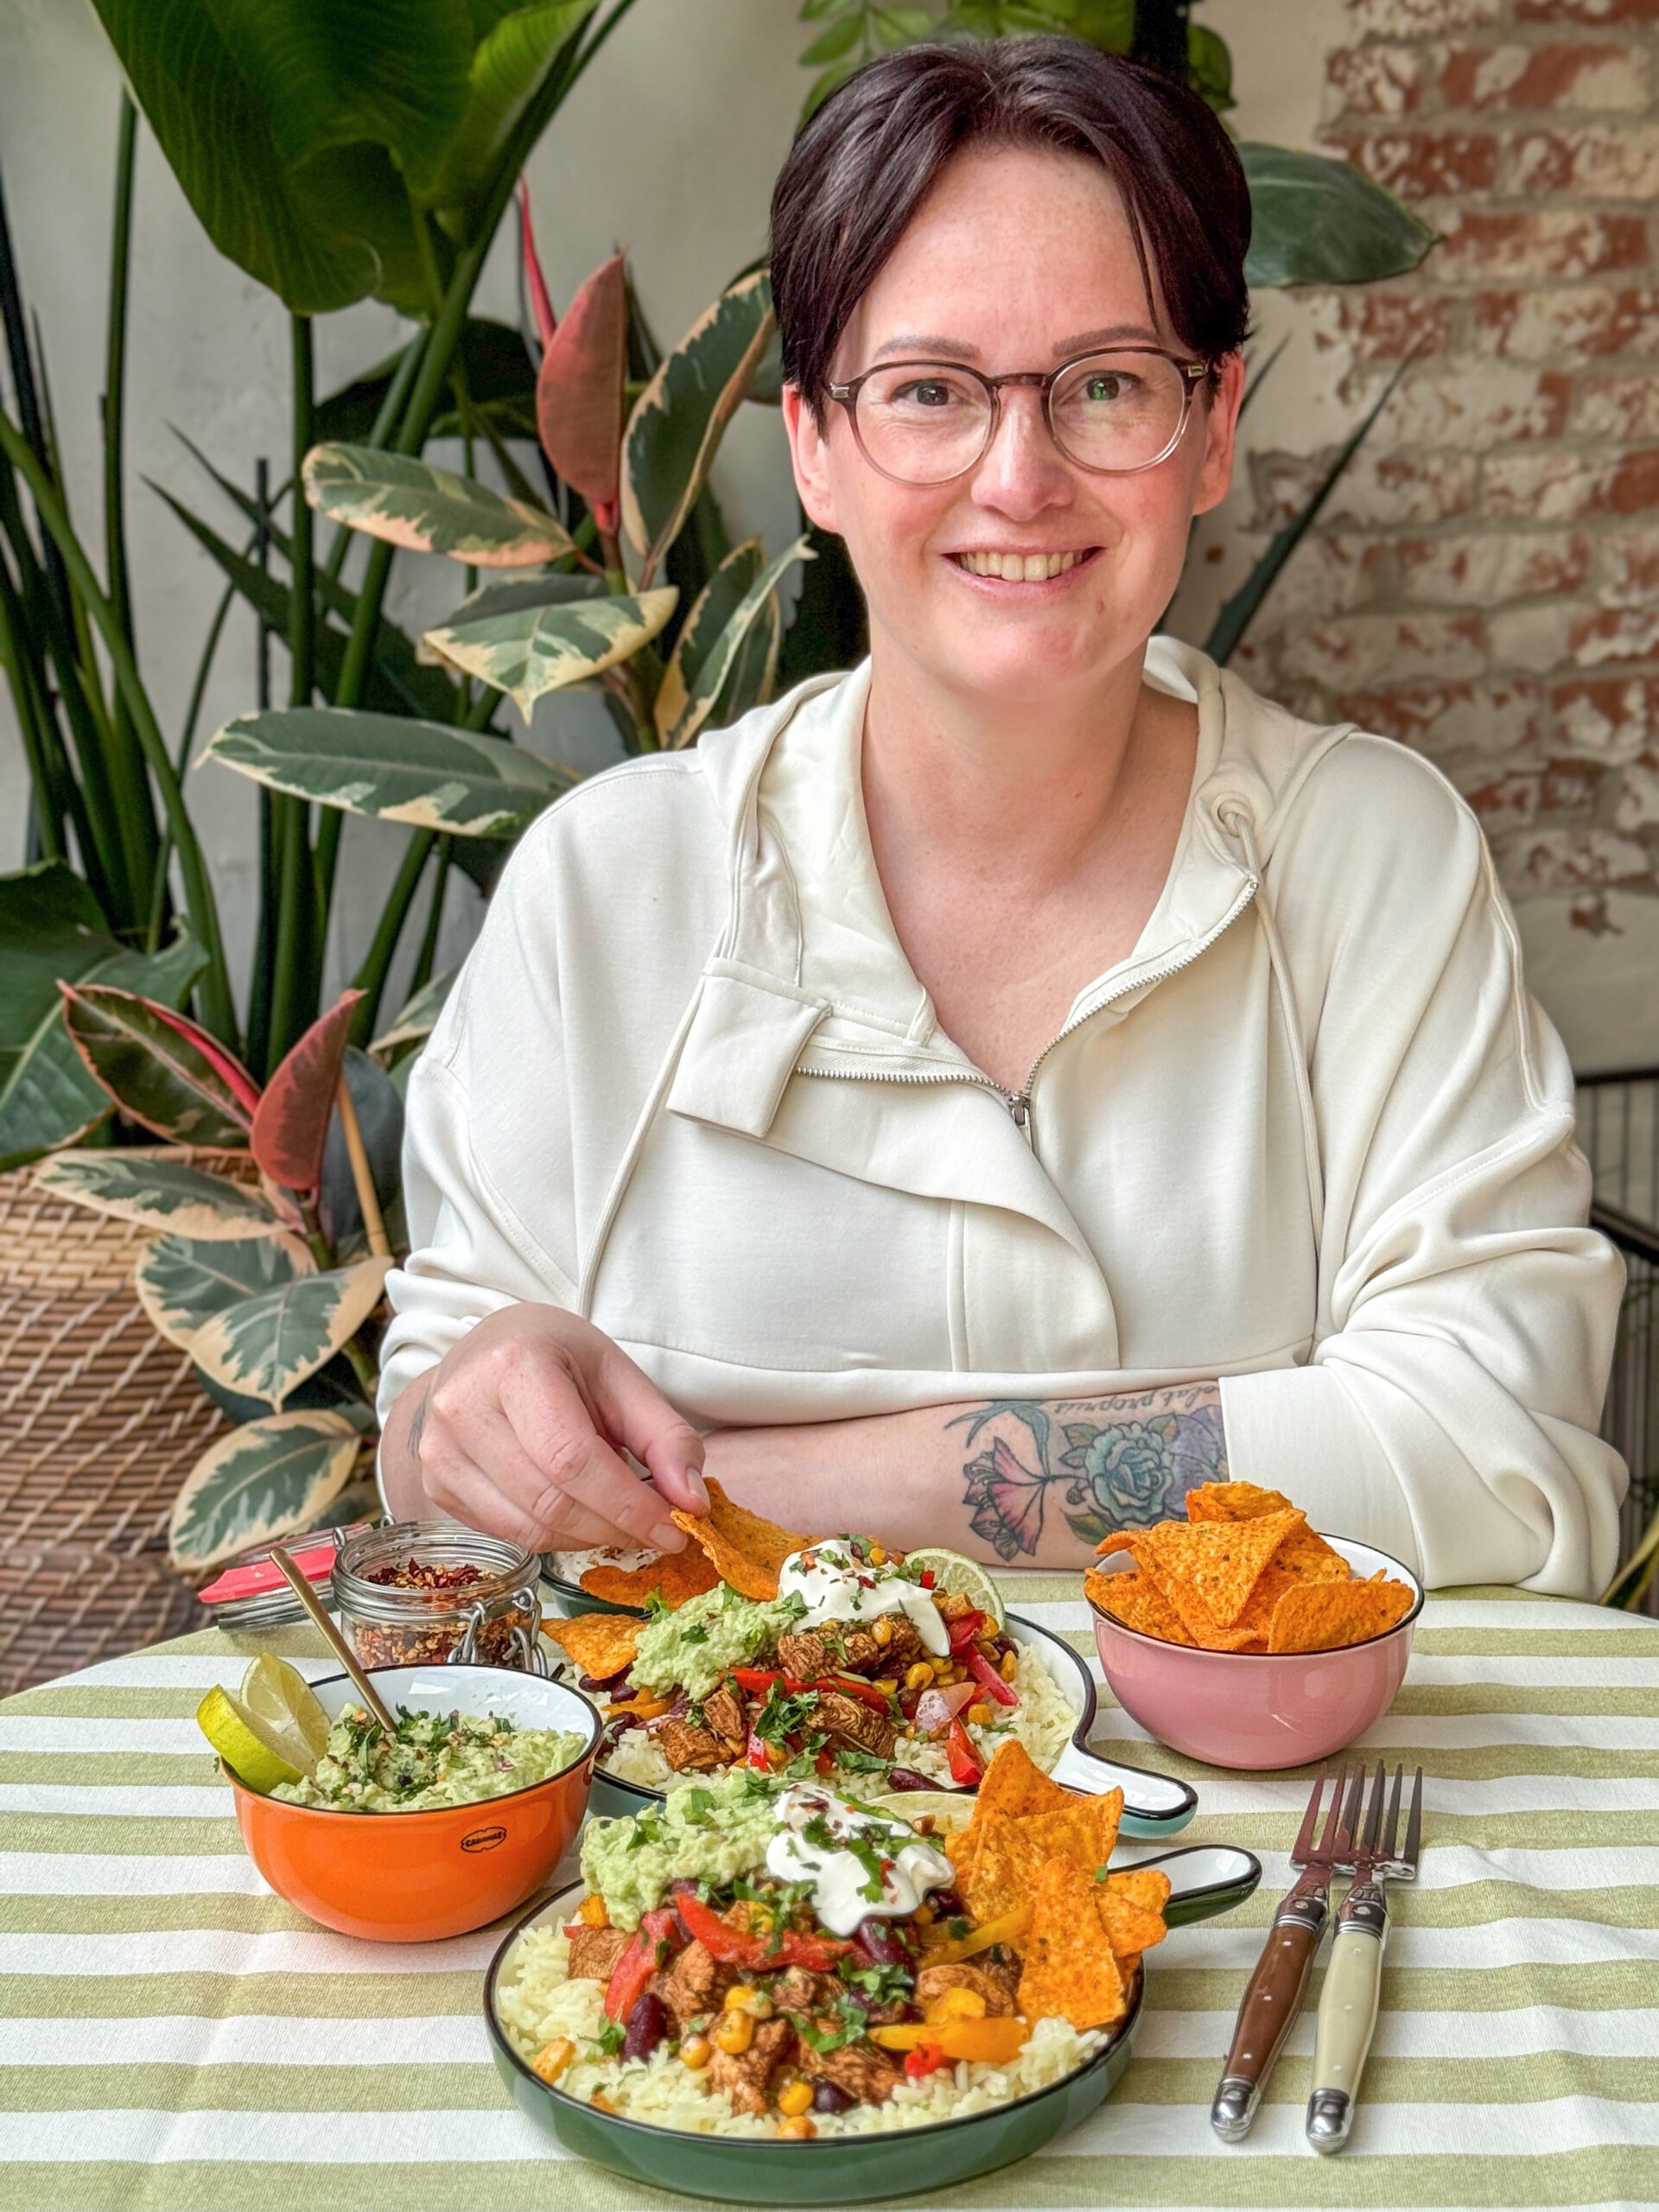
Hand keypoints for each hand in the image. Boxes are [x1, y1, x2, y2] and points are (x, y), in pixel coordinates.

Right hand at [396, 1305, 705, 1552]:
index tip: (675, 1529)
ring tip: (619, 1518)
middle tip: (657, 1530)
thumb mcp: (619, 1377)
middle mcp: (463, 1408)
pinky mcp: (434, 1485)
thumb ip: (664, 1437)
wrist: (482, 1354)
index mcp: (514, 1366)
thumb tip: (692, 1502)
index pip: (572, 1458)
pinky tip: (577, 1513)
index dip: (628, 1505)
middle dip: (615, 1527)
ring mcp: (439, 1451)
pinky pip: (507, 1534)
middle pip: (551, 1500)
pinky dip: (555, 1537)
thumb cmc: (557, 1359)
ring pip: (528, 1528)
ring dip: (589, 1537)